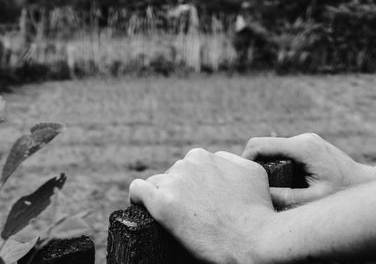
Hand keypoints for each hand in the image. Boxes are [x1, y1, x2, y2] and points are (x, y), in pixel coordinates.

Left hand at [129, 149, 275, 263]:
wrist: (256, 238)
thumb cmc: (258, 210)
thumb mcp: (251, 172)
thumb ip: (229, 160)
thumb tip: (216, 159)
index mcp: (203, 156)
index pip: (187, 167)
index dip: (192, 185)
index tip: (197, 200)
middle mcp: (187, 163)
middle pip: (172, 175)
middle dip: (179, 190)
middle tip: (191, 212)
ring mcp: (174, 182)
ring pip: (156, 184)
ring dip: (163, 196)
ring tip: (174, 215)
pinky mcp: (162, 203)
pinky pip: (138, 190)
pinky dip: (138, 197)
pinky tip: (144, 206)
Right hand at [243, 133, 375, 207]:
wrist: (363, 184)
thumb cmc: (342, 192)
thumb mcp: (312, 200)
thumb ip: (284, 197)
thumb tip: (257, 193)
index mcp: (302, 147)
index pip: (260, 144)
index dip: (245, 158)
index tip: (241, 176)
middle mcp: (302, 139)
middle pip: (263, 145)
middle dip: (255, 164)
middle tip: (253, 184)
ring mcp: (304, 139)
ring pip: (272, 148)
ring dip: (266, 164)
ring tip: (269, 185)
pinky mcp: (306, 144)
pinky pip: (281, 150)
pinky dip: (275, 163)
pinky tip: (281, 180)